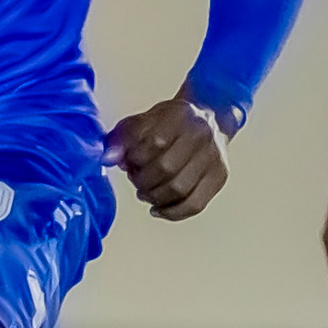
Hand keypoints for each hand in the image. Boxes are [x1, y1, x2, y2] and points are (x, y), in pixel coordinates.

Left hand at [104, 92, 230, 220]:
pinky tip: (157, 209)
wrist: (209, 118)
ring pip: (180, 189)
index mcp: (179, 115)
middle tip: (135, 179)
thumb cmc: (167, 124)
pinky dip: (172, 213)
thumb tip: (107, 159)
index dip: (135, 158)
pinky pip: (195, 204)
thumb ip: (120, 138)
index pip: (154, 142)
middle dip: (142, 180)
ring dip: (154, 197)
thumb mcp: (141, 121)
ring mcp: (214, 157)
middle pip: (166, 168)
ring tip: (144, 192)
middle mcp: (201, 135)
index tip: (127, 162)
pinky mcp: (219, 176)